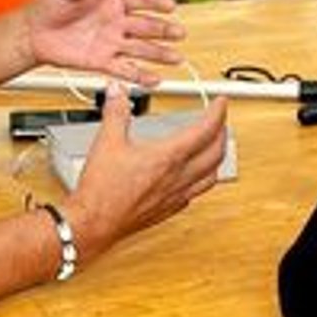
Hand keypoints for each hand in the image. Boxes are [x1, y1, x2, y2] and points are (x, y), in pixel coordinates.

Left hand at [20, 0, 184, 86]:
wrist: (31, 34)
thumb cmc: (45, 7)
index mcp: (110, 0)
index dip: (157, 2)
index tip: (171, 6)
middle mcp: (115, 22)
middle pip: (146, 26)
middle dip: (164, 30)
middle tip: (180, 33)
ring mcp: (110, 42)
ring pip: (141, 49)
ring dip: (160, 54)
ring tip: (177, 59)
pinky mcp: (101, 61)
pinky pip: (125, 69)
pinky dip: (140, 75)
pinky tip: (155, 79)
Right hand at [63, 87, 227, 262]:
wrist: (94, 222)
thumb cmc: (102, 189)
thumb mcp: (107, 141)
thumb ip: (116, 113)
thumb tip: (118, 93)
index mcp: (168, 157)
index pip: (206, 130)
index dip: (218, 113)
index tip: (220, 103)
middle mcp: (178, 178)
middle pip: (216, 153)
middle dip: (222, 133)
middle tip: (219, 122)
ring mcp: (175, 196)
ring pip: (212, 176)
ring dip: (217, 158)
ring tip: (214, 148)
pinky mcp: (168, 209)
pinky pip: (195, 193)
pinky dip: (201, 180)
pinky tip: (193, 178)